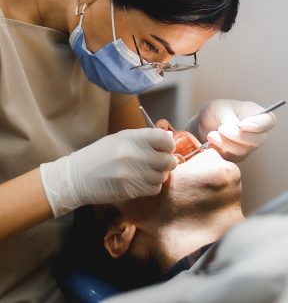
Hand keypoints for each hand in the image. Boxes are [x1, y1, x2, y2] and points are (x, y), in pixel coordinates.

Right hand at [40, 128, 176, 216]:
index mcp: (131, 138)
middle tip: (161, 162)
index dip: (169, 144)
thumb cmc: (100, 155)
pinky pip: (154, 189)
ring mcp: (132, 174)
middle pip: (167, 160)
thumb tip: (168, 141)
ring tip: (148, 172)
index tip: (166, 148)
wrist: (77, 177)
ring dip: (159, 175)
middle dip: (168, 162)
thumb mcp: (120, 139)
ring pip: (162, 176)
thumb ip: (143, 139)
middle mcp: (133, 154)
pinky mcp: (130, 190)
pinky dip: (152, 186)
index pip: (164, 138)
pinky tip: (142, 182)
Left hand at [186, 99, 275, 162]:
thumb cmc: (215, 112)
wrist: (202, 125)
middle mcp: (256, 133)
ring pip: (243, 151)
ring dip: (225, 143)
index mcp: (256, 114)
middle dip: (238, 136)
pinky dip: (219, 151)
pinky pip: (231, 159)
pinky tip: (210, 142)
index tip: (242, 125)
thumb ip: (230, 118)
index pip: (269, 121)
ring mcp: (247, 147)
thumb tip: (237, 129)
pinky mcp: (236, 158)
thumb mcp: (220, 108)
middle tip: (221, 129)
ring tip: (212, 134)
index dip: (259, 124)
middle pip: (259, 139)